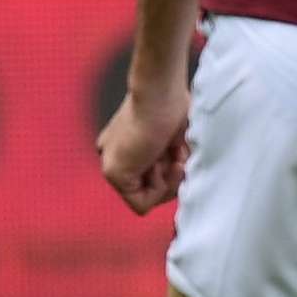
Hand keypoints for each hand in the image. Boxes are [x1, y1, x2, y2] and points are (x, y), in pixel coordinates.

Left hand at [98, 81, 191, 213]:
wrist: (159, 92)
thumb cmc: (174, 104)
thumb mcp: (177, 135)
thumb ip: (174, 156)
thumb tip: (184, 176)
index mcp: (126, 144)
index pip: (150, 174)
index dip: (172, 170)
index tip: (180, 151)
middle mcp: (114, 156)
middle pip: (150, 187)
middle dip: (172, 175)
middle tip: (178, 155)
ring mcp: (112, 165)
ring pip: (148, 197)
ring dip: (169, 181)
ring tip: (174, 156)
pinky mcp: (114, 174)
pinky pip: (141, 204)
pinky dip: (160, 190)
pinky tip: (164, 166)